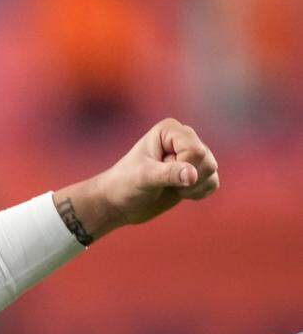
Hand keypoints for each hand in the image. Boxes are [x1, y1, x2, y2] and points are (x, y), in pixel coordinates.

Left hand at [54, 118, 219, 242]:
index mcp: (170, 130)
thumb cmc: (125, 185)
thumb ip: (169, 174)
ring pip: (211, 171)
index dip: (180, 167)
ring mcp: (191, 155)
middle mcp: (184, 138)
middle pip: (207, 160)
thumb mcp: (144, 178)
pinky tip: (178, 192)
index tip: (157, 170)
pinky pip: (213, 183)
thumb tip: (193, 175)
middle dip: (187, 178)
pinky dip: (198, 192)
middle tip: (161, 181)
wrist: (119, 203)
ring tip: (168, 186)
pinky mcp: (196, 172)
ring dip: (192, 187)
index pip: (194, 150)